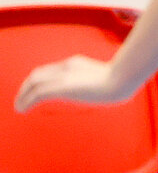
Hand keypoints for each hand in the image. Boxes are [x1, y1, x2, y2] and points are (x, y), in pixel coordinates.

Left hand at [13, 56, 134, 112]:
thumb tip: (114, 88)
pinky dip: (26, 101)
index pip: (51, 70)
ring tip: (18, 106)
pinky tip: (21, 109)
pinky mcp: (61, 87)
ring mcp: (64, 76)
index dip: (39, 79)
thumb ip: (102, 79)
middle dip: (27, 86)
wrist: (122, 80)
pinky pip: (38, 94)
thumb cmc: (123, 80)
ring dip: (23, 95)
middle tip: (21, 99)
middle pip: (39, 74)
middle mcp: (66, 67)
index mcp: (75, 63)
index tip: (34, 90)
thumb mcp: (111, 77)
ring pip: (34, 83)